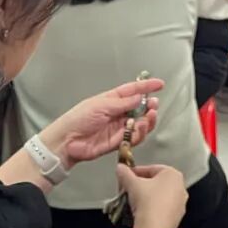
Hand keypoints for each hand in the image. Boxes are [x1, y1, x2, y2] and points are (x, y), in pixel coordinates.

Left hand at [40, 79, 163, 167]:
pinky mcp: (118, 143)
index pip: (132, 91)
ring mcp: (118, 129)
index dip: (146, 87)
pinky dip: (138, 133)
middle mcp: (117, 113)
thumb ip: (122, 103)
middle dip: (149, 107)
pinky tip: (138, 127)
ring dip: (147, 121)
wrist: (68, 141)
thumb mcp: (101, 105)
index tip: (159, 85)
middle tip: (154, 106)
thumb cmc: (78, 118)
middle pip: (139, 109)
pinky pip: (133, 138)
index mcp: (111, 100)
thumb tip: (139, 97)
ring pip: (140, 125)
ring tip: (149, 117)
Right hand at [118, 163, 186, 227]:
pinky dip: (154, 209)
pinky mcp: (176, 218)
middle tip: (131, 189)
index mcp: (173, 174)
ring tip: (135, 202)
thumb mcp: (132, 184)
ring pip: (161, 197)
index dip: (137, 172)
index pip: (152, 169)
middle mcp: (180, 188)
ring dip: (149, 198)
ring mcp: (180, 204)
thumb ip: (125, 173)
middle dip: (143, 185)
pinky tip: (144, 213)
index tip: (128, 175)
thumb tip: (120, 168)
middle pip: (158, 183)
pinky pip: (163, 210)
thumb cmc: (147, 201)